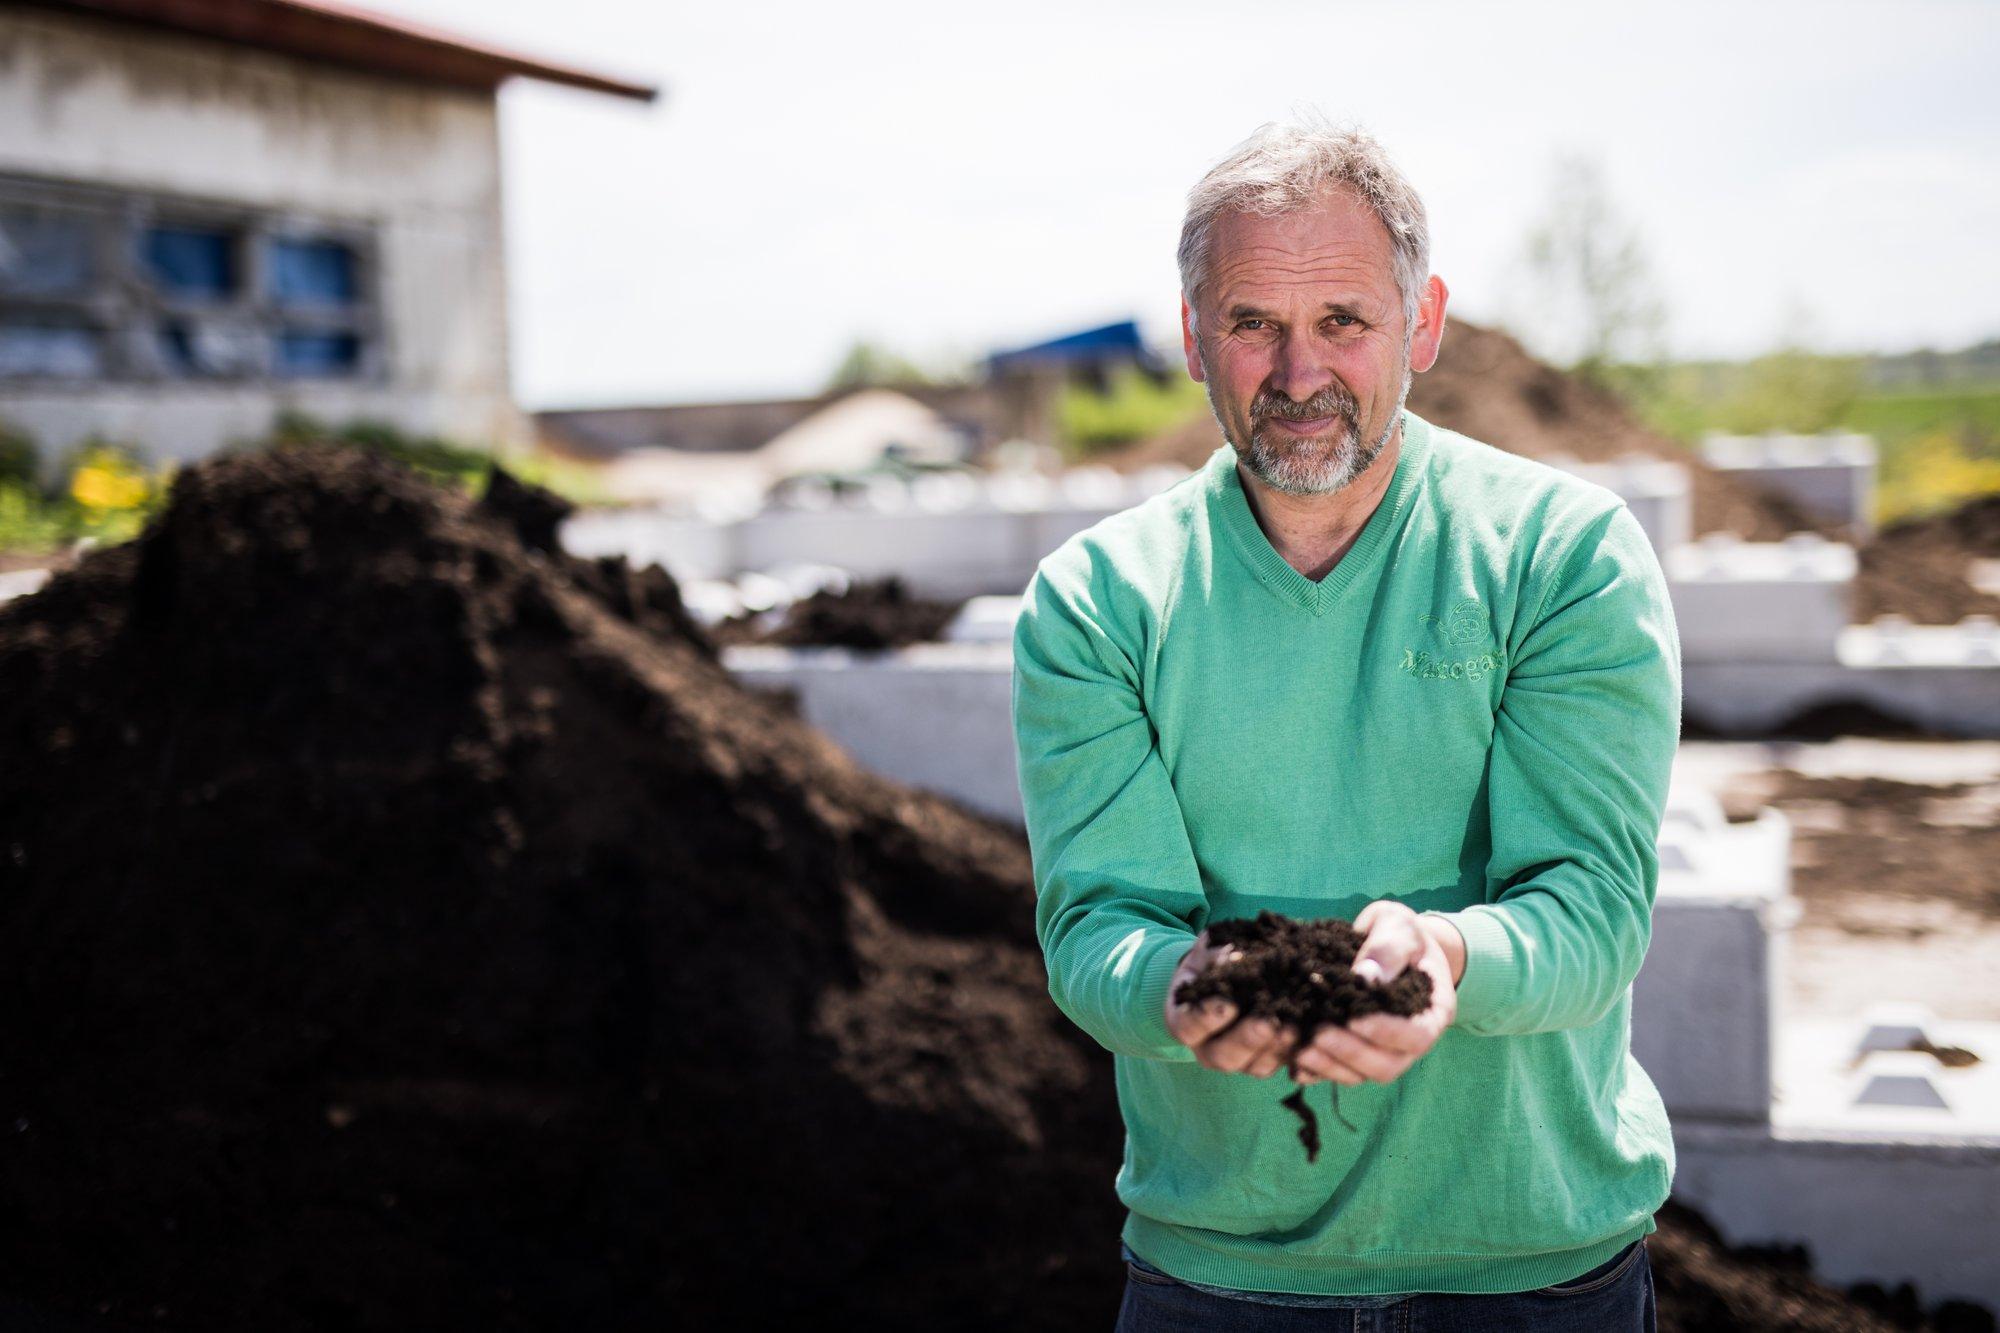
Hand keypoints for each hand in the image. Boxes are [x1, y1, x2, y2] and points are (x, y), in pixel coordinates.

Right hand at [1163, 930, 1299, 1078]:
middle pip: (1222, 1055)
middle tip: (1266, 1024)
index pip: (1188, 1026)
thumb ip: (1215, 952)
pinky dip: (1292, 1052)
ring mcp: (1236, 1059)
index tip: (1227, 1004)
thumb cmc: (1212, 960)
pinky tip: (1306, 1035)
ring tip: (1293, 1029)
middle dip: (1246, 1040)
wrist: (1228, 975)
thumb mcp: (1209, 949)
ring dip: (1273, 1049)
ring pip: (1253, 1066)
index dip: (1206, 1018)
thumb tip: (1234, 955)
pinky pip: (1278, 1065)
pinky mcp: (1263, 1062)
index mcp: (1184, 1020)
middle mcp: (1207, 1047)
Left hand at [1292, 902, 1461, 1087]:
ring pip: (1362, 1074)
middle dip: (1353, 1054)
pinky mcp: (1356, 1048)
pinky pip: (1338, 1069)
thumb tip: (1365, 976)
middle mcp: (1409, 1039)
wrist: (1388, 938)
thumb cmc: (1400, 931)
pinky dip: (1317, 1071)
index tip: (1356, 1019)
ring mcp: (1382, 1048)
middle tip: (1320, 1035)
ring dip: (1331, 1066)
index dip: (1388, 1034)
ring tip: (1302, 1051)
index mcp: (1432, 1012)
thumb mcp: (1399, 926)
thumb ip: (1388, 948)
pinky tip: (1294, 1064)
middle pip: (1388, 1064)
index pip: (1417, 1036)